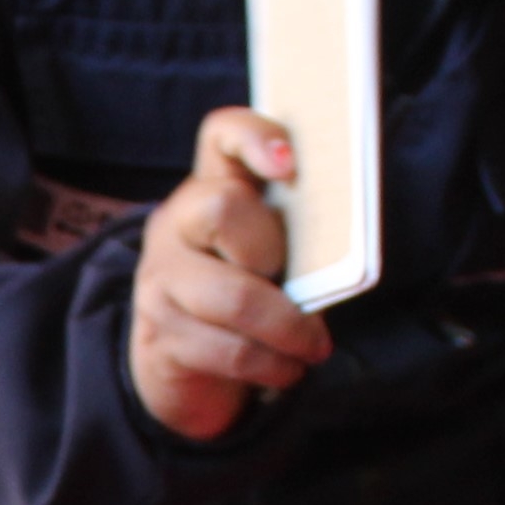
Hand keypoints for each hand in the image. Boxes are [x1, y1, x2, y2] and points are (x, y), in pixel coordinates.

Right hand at [127, 106, 331, 442]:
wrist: (179, 369)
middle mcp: (174, 225)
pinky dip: (272, 366)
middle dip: (270, 250)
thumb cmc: (243, 297)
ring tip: (313, 347)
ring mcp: (160, 281)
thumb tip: (344, 247)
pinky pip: (230, 350)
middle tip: (292, 283)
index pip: (221, 135)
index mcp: (209, 189)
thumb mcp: (265, 254)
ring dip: (288, 328)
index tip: (289, 165)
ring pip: (233, 296)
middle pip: (221, 207)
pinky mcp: (160, 336)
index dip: (254, 137)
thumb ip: (292, 233)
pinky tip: (287, 369)